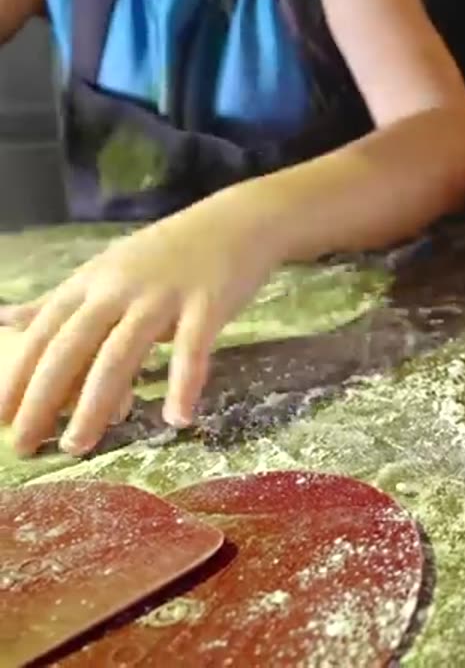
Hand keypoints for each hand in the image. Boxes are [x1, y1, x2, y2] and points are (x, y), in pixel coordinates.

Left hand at [0, 207, 275, 455]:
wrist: (237, 222)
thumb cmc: (170, 252)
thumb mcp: (106, 270)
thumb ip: (60, 301)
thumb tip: (4, 320)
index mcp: (92, 282)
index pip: (44, 333)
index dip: (18, 376)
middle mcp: (119, 288)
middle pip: (72, 347)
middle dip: (42, 399)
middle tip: (23, 446)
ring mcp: (164, 296)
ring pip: (121, 355)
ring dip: (95, 404)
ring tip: (77, 445)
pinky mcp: (208, 304)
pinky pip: (193, 351)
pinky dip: (184, 386)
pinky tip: (178, 419)